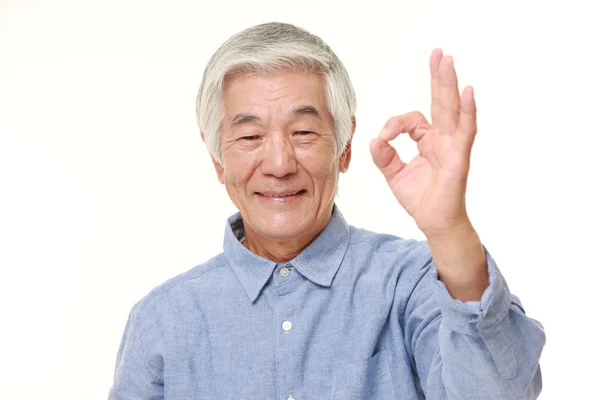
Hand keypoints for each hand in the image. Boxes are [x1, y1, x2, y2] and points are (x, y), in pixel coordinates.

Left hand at [370, 49, 476, 236]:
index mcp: (427, 140)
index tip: (383, 138)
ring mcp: (453, 145)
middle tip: (438, 53)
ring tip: (448, 61)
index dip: (394, 124)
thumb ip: (384, 156)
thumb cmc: (420, 199)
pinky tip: (468, 92)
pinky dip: (468, 111)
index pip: (411, 119)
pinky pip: (465, 130)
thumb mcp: (394, 174)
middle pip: (439, 101)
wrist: (434, 222)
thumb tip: (373, 140)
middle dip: (438, 77)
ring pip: (452, 109)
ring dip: (449, 84)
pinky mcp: (459, 157)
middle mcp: (442, 138)